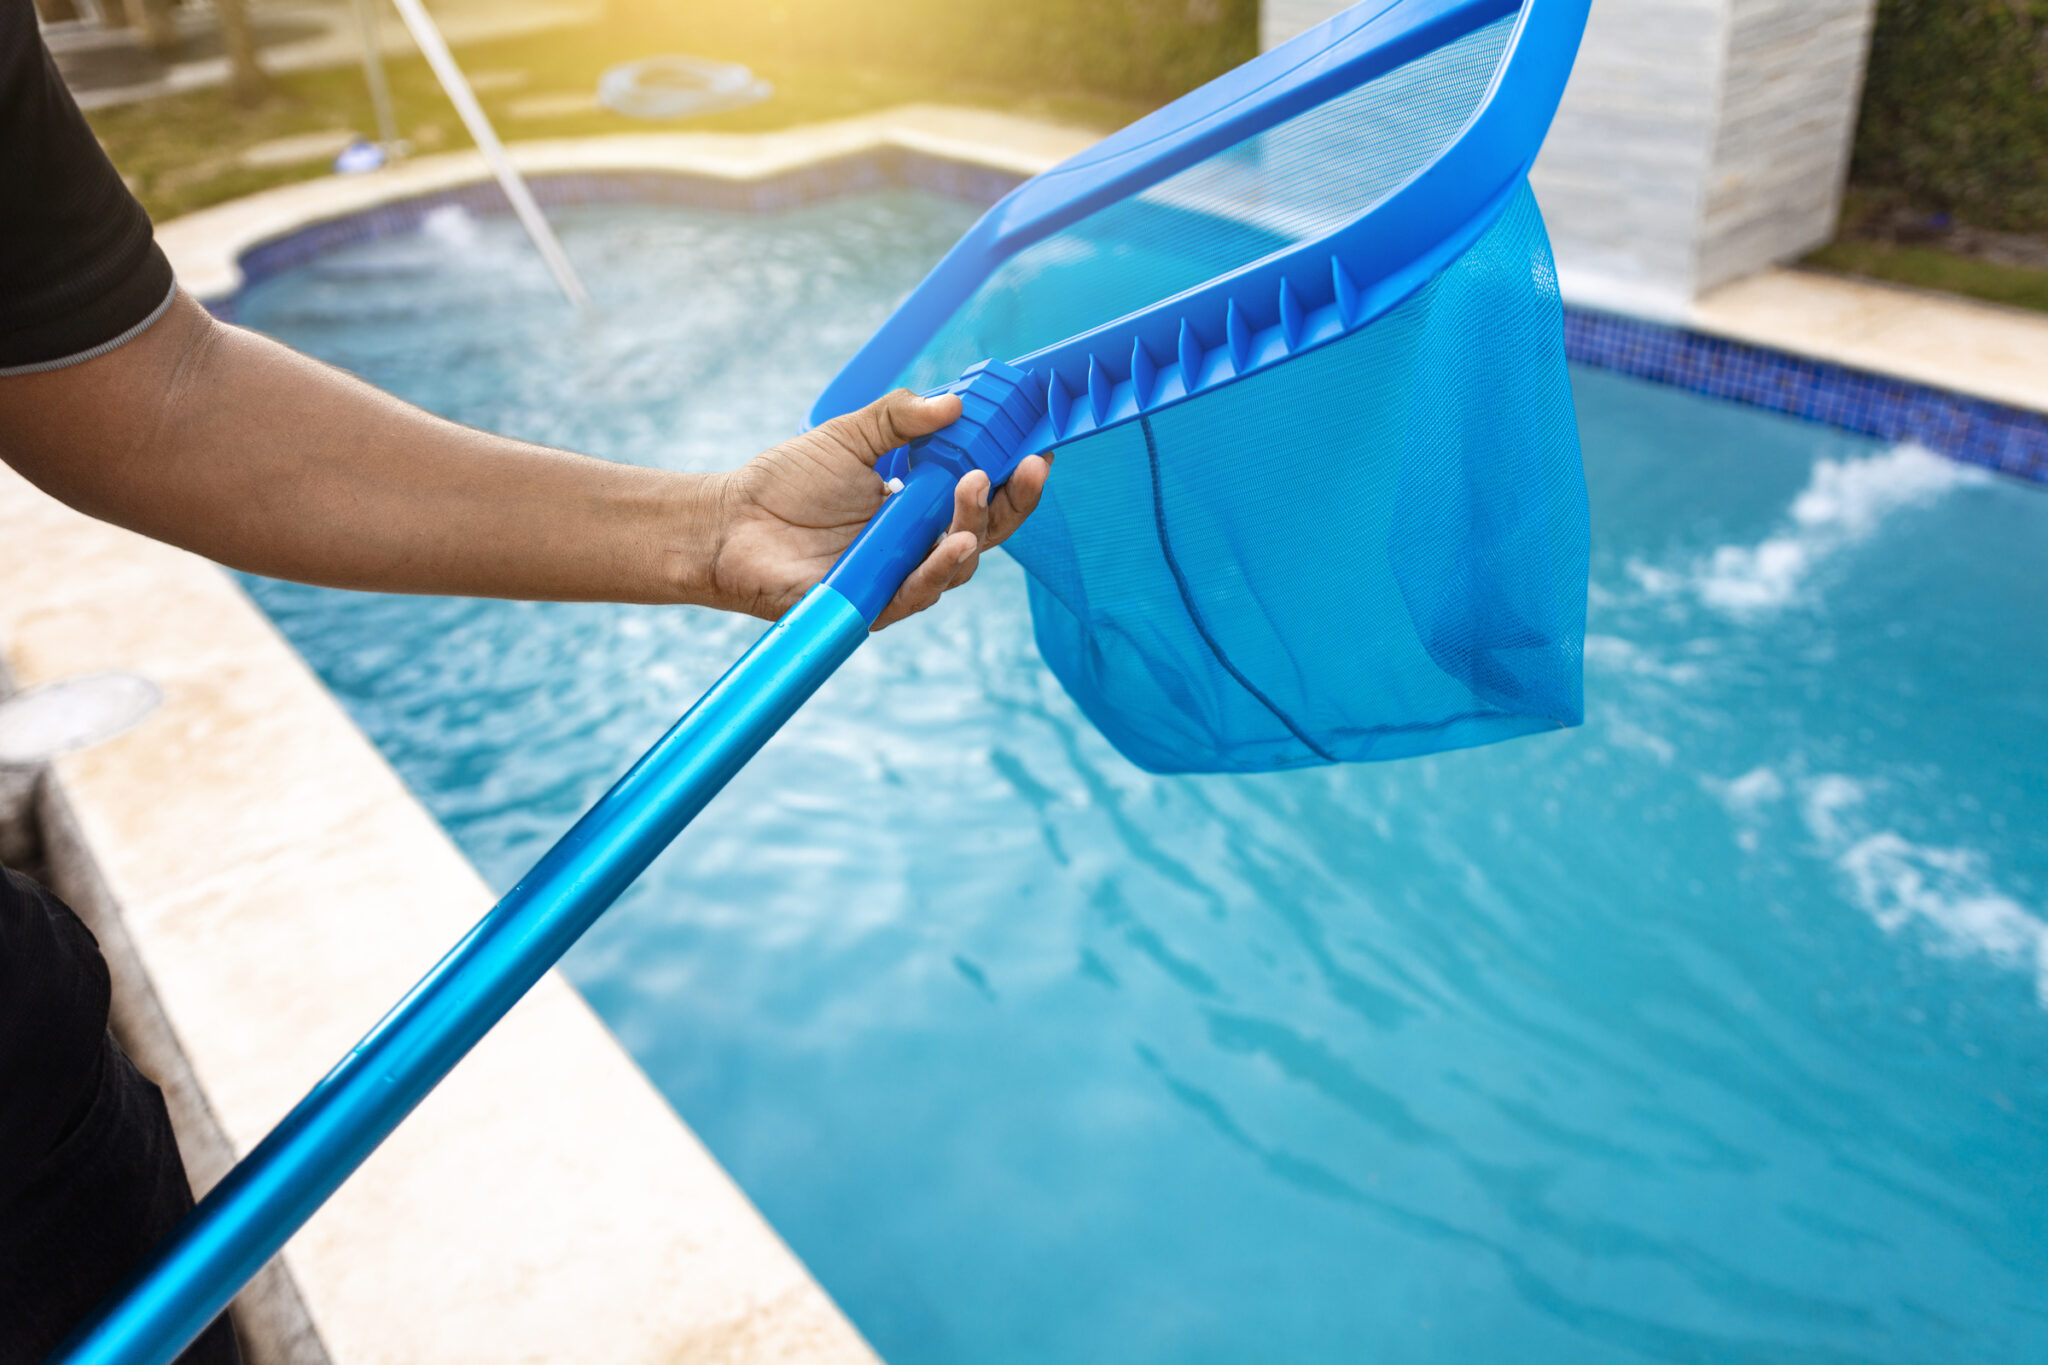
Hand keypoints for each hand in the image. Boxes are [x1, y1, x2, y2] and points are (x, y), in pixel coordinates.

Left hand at [707, 388, 1051, 627]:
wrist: (728, 521)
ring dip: (971, 531)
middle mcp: (915, 547)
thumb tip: (954, 404)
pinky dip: (936, 572)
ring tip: (972, 492)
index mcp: (918, 507)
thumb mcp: (850, 435)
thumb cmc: (785, 483)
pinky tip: (952, 546)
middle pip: (983, 535)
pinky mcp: (869, 606)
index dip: (1014, 481)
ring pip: (955, 567)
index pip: (982, 498)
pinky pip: (914, 596)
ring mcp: (895, 579)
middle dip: (1009, 504)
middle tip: (1015, 469)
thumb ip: (900, 417)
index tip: (1038, 451)